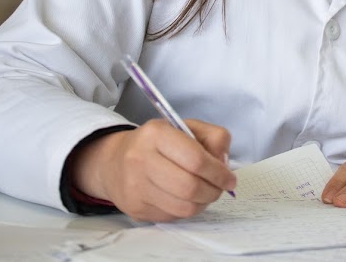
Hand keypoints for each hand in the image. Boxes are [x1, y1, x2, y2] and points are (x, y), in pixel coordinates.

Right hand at [70, 119, 235, 221]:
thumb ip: (214, 138)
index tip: (230, 179)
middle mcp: (141, 159)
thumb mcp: (187, 128)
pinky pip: (173, 216)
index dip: (219, 173)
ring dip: (203, 203)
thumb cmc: (159, 143)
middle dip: (213, 191)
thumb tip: (224, 165)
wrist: (115, 161)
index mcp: (156, 134)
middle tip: (220, 188)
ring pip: (183, 207)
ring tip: (206, 193)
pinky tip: (187, 199)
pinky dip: (187, 210)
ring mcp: (135, 187)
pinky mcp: (136, 208)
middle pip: (190, 187)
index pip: (196, 159)